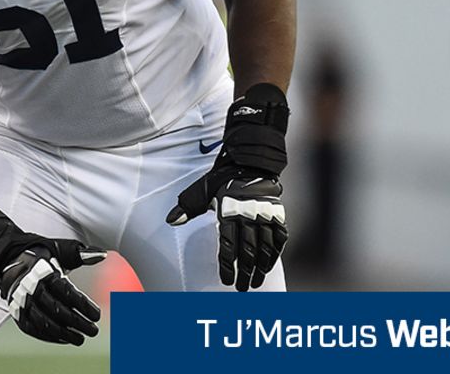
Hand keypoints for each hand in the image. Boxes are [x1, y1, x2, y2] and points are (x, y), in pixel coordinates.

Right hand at [0, 202, 106, 344]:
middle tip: (93, 330)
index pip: (67, 293)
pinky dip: (49, 337)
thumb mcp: (62, 249)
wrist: (10, 259)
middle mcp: (31, 288)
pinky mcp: (16, 313)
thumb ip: (83, 253)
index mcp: (45, 272)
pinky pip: (33, 329)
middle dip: (78, 323)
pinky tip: (64, 339)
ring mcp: (22, 303)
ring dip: (64, 334)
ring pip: (44, 323)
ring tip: (80, 339)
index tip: (97, 315)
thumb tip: (102, 255)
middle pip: (58, 311)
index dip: (83, 306)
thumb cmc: (42, 255)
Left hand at [166, 84, 289, 290]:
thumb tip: (170, 221)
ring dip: (261, 267)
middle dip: (245, 273)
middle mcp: (248, 216)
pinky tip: (270, 264)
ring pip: (265, 248)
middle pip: (248, 252)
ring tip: (256, 282)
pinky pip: (279, 238)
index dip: (227, 265)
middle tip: (241, 288)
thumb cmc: (222, 177)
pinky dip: (275, 253)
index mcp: (229, 212)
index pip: (228, 245)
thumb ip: (187, 207)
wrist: (251, 159)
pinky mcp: (276, 214)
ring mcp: (264, 216)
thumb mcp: (201, 189)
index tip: (226, 280)